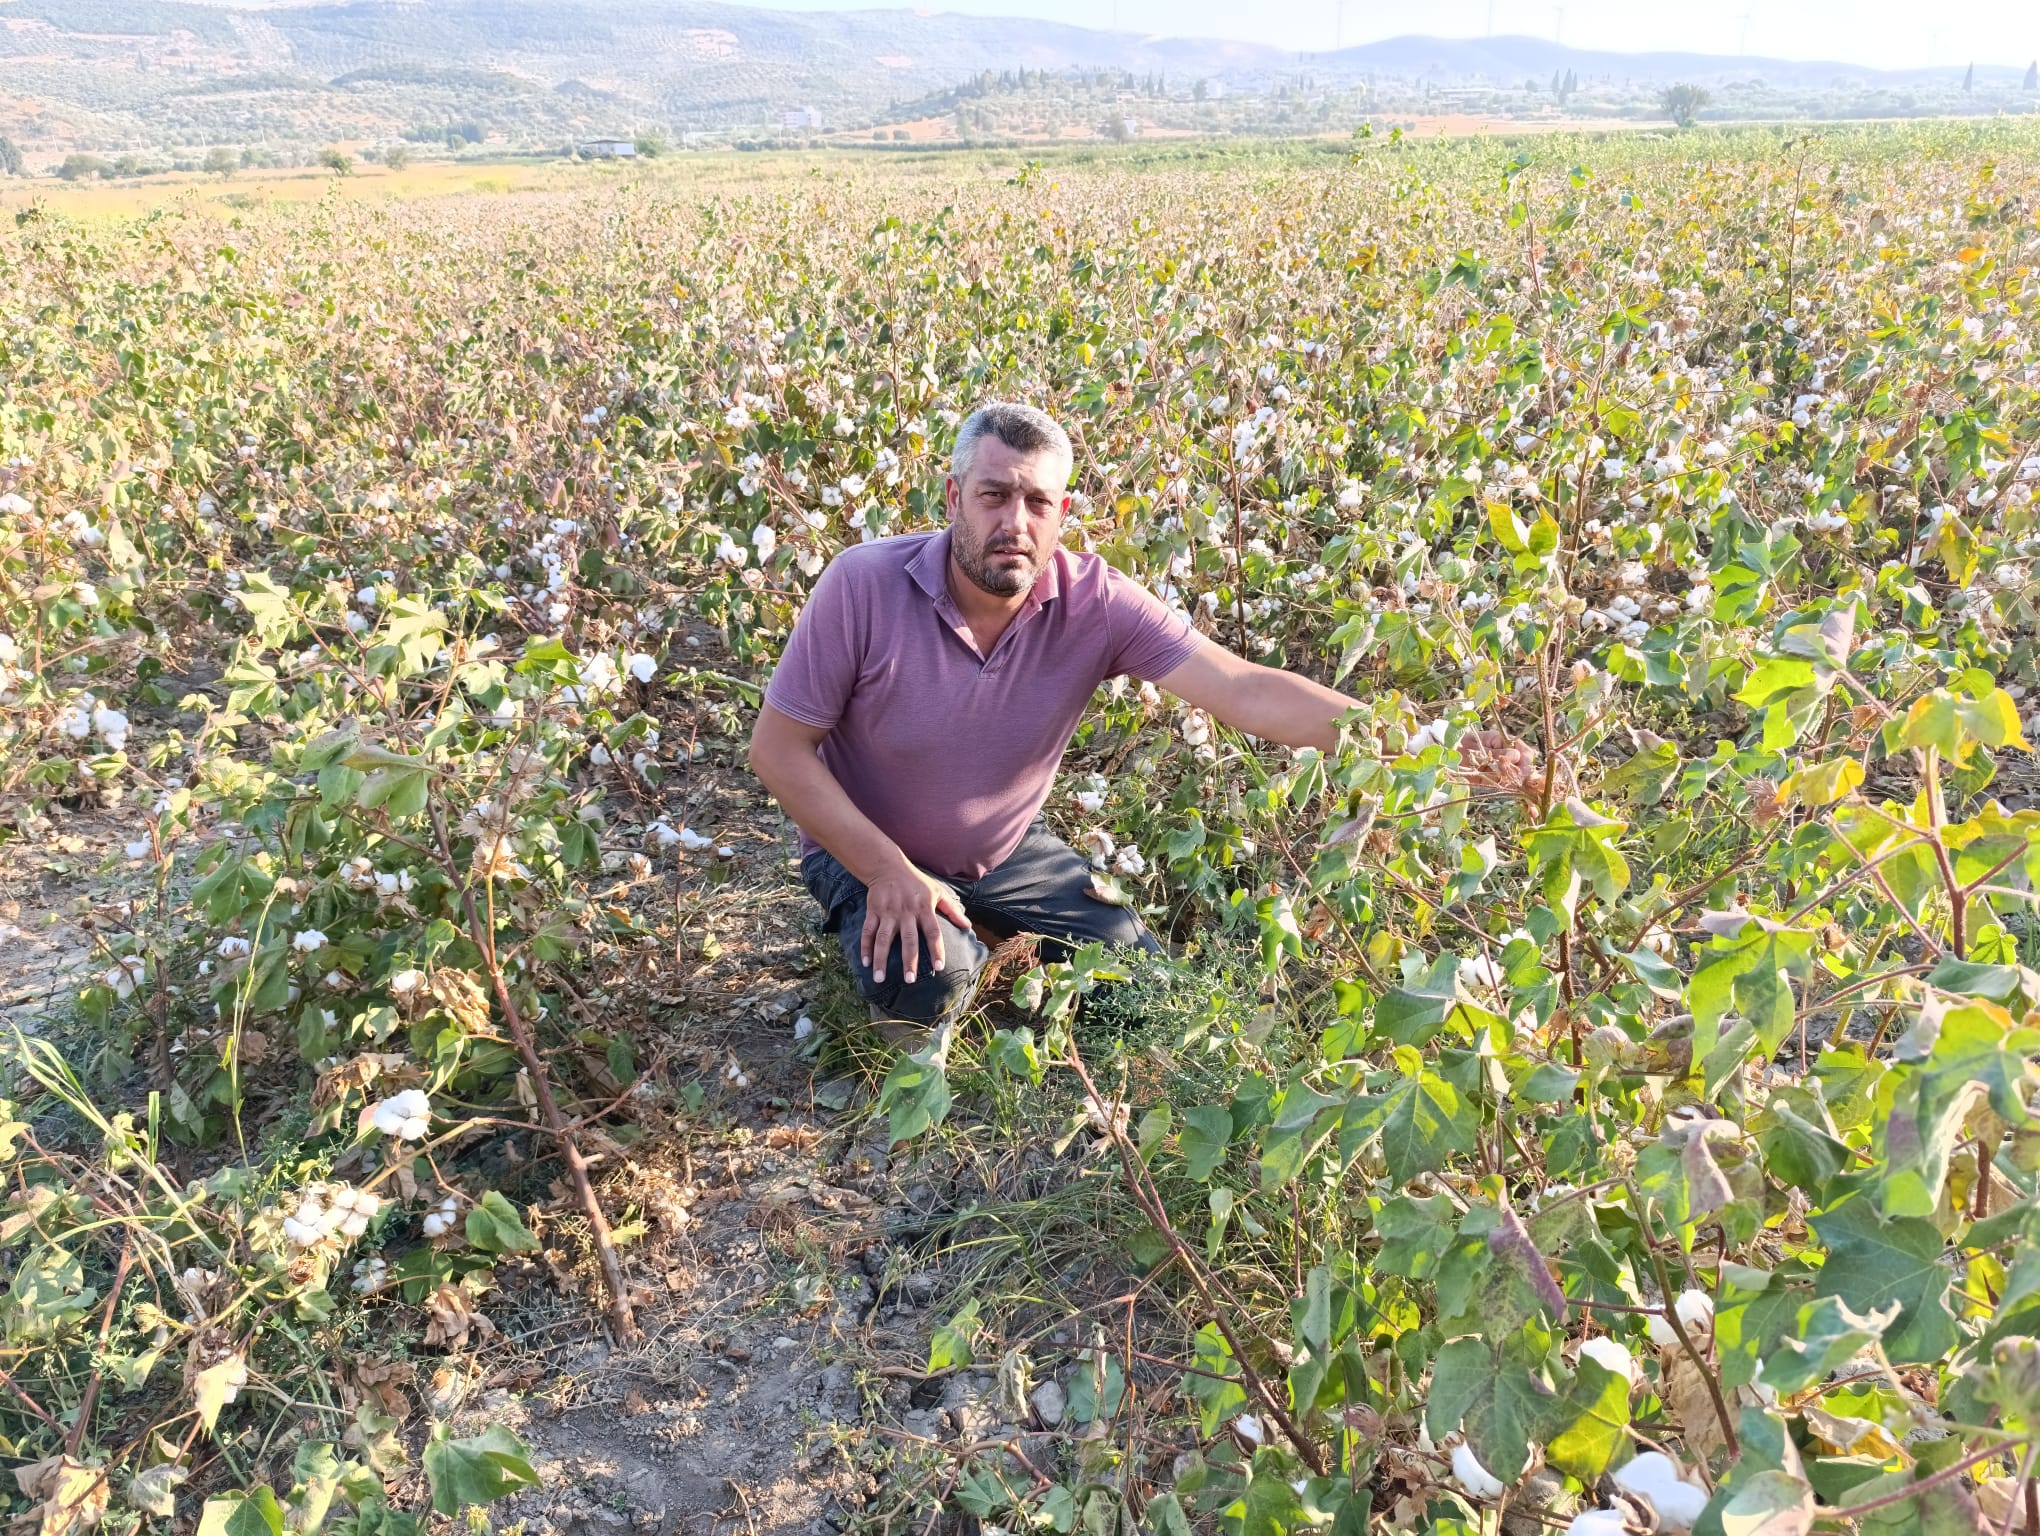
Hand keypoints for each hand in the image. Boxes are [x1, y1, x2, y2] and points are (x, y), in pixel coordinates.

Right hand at [861, 862, 967, 984]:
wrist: (888, 866)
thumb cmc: (917, 882)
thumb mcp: (938, 892)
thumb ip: (952, 910)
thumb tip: (968, 926)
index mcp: (924, 908)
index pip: (933, 932)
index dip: (936, 949)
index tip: (939, 967)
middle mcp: (906, 912)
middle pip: (908, 939)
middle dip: (908, 960)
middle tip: (909, 981)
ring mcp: (888, 912)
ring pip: (883, 939)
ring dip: (881, 959)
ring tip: (879, 979)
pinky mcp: (873, 911)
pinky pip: (868, 932)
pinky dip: (865, 947)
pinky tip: (865, 964)